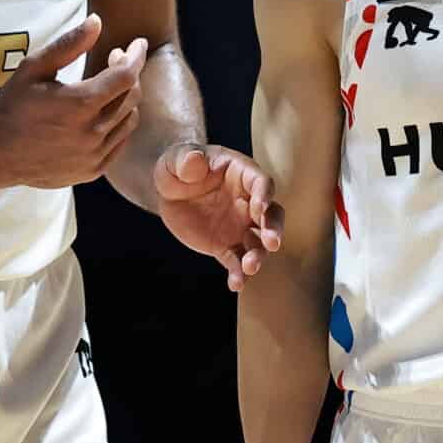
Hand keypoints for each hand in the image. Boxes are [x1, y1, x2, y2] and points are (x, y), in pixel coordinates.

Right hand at [0, 14, 144, 192]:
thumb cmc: (13, 106)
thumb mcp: (34, 68)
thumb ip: (68, 44)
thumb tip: (97, 22)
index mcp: (81, 103)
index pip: (126, 75)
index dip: (136, 56)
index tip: (137, 44)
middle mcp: (93, 131)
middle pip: (132, 96)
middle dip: (129, 73)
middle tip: (114, 60)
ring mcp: (95, 154)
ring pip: (130, 120)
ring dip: (126, 98)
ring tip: (109, 87)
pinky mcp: (93, 169)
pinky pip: (120, 142)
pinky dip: (119, 123)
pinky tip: (104, 113)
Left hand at [152, 143, 283, 289]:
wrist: (168, 193)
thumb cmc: (177, 168)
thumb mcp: (175, 160)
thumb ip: (186, 159)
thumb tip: (194, 159)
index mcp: (241, 174)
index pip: (261, 182)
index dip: (264, 194)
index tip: (260, 207)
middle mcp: (248, 202)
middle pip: (272, 215)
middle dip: (274, 228)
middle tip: (272, 242)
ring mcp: (239, 226)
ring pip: (258, 242)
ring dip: (259, 255)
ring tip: (250, 268)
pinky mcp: (226, 246)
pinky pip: (236, 261)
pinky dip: (239, 273)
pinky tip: (236, 284)